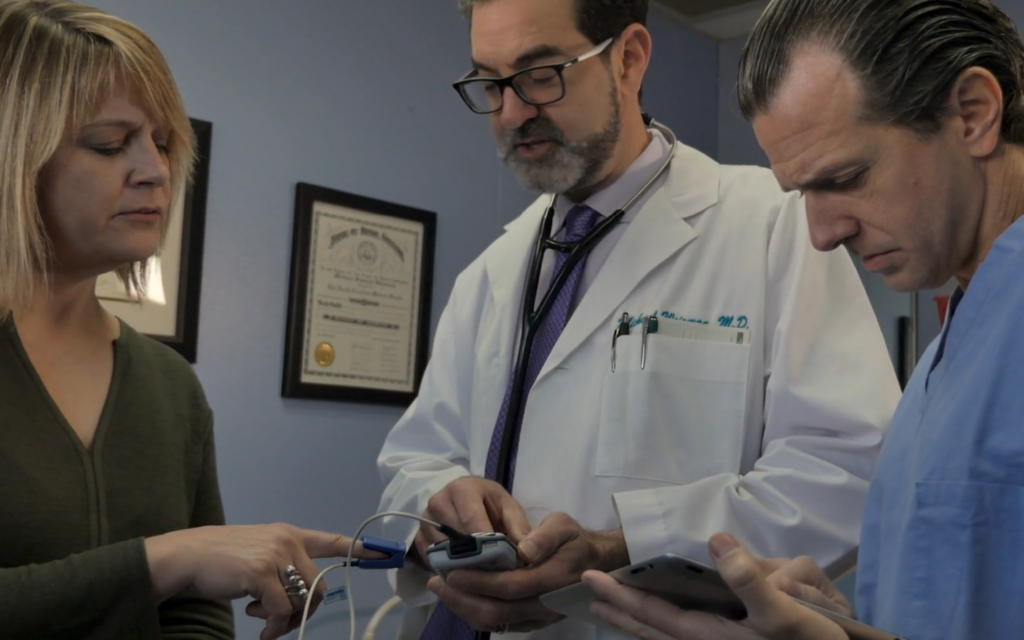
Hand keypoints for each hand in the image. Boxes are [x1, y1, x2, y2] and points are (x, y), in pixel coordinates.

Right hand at [146, 523, 377, 639]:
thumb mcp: (260, 552)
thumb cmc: (223, 559)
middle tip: (281, 621)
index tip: (384, 553)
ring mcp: (275, 555)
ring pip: (302, 599)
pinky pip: (282, 611)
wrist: (189, 556)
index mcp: (290, 534)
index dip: (359, 549)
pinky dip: (274, 628)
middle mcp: (287, 541)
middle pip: (319, 585)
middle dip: (304, 610)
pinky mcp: (260, 574)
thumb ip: (283, 565)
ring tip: (261, 618)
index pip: (331, 540)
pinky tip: (260, 630)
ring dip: (285, 620)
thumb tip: (301, 598)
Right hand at [414, 477, 531, 564]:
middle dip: (476, 558)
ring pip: (442, 553)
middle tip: (494, 573)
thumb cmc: (489, 503)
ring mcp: (424, 521)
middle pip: (455, 539)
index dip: (486, 544)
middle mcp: (438, 502)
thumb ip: (519, 527)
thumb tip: (524, 553)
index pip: (471, 520)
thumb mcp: (508, 508)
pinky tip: (465, 574)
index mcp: (461, 489)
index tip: (502, 561)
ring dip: (462, 566)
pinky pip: (432, 561)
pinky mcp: (418, 538)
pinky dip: (449, 570)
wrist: (464, 500)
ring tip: (482, 575)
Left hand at [428, 512, 628, 632]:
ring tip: (442, 590)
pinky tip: (461, 599)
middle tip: (438, 582)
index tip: (454, 572)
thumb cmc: (575, 541)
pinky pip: (501, 625)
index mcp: (552, 579)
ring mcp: (538, 618)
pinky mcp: (532, 622)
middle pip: (498, 611)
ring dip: (465, 609)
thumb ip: (545, 536)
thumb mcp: (565, 526)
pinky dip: (476, 614)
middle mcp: (545, 605)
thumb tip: (523, 549)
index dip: (480, 582)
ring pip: (496, 623)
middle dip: (463, 599)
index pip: (511, 586)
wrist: (596, 564)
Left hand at [583, 533, 848, 639]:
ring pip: (665, 639)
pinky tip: (664, 627)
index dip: (622, 597)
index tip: (591, 581)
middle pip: (652, 630)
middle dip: (620, 612)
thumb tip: (718, 541)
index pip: (655, 615)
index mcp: (712, 637)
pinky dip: (662, 632)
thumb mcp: (787, 612)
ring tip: (613, 611)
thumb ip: (751, 579)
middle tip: (588, 596)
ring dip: (637, 624)